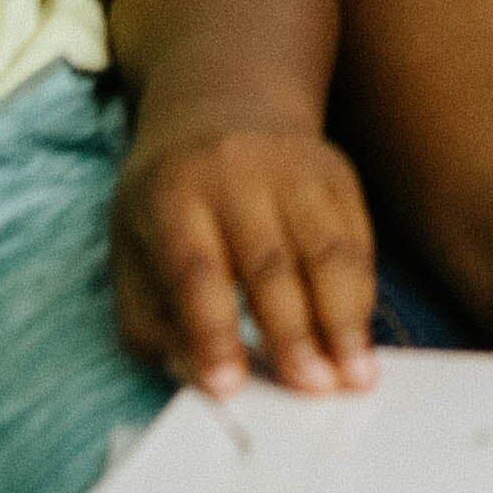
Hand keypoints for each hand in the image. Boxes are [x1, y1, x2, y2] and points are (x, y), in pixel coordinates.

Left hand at [114, 116, 378, 396]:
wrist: (221, 101)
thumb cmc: (170, 198)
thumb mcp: (130, 246)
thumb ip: (151, 320)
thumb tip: (198, 375)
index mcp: (171, 193)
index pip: (195, 269)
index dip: (212, 331)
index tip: (229, 386)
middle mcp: (234, 173)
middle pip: (268, 263)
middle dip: (293, 333)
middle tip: (312, 391)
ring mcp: (293, 167)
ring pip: (326, 251)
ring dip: (344, 320)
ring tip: (355, 376)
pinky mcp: (336, 172)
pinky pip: (357, 240)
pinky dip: (362, 295)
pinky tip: (360, 339)